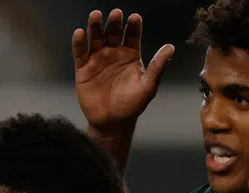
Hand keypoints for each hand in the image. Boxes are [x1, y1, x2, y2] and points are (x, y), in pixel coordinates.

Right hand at [73, 9, 174, 130]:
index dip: (133, 26)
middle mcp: (113, 53)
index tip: (135, 18)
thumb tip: (170, 48)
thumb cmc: (132, 105)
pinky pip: (80, 53)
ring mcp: (97, 59)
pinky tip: (80, 33)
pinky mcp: (83, 69)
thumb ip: (158, 66)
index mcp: (130, 55)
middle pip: (112, 32)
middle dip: (114, 22)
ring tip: (96, 15)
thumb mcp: (148, 86)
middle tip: (116, 13)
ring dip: (95, 26)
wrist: (113, 123)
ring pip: (95, 38)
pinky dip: (78, 42)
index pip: (132, 35)